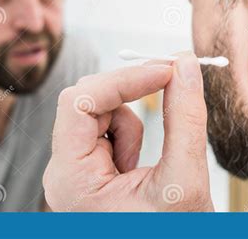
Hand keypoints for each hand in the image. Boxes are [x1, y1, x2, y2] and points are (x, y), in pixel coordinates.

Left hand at [43, 53, 212, 211]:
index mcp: (70, 179)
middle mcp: (63, 170)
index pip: (77, 103)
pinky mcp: (88, 167)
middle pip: (85, 101)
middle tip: (171, 82)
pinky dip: (129, 135)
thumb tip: (184, 64)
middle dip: (129, 92)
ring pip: (98, 112)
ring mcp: (74, 169)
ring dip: (130, 122)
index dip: (122, 79)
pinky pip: (106, 129)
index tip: (166, 70)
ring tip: (145, 165)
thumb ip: (184, 119)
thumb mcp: (183, 182)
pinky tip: (138, 168)